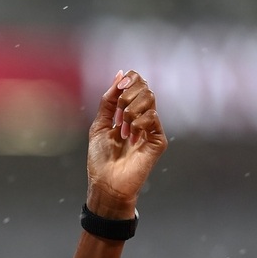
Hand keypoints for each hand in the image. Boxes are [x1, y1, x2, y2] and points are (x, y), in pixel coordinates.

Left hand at [86, 69, 166, 217]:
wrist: (105, 182)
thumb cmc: (101, 158)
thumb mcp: (100, 124)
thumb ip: (108, 101)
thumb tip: (120, 74)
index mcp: (128, 113)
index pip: (138, 85)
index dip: (131, 80)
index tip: (120, 85)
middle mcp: (142, 118)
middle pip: (145, 88)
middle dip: (128, 95)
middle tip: (119, 113)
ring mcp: (151, 129)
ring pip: (150, 100)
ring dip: (131, 110)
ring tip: (122, 130)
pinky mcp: (158, 140)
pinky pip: (153, 119)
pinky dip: (139, 123)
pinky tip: (131, 137)